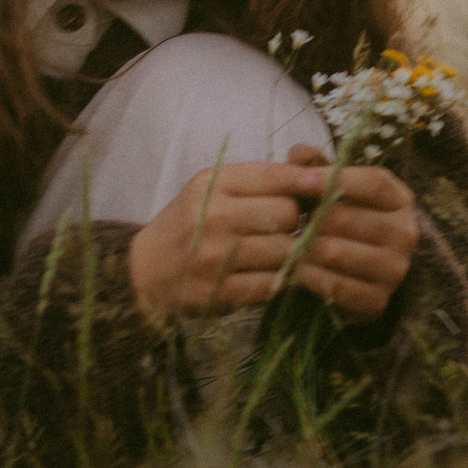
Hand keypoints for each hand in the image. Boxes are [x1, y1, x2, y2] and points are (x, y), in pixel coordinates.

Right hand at [128, 159, 328, 326]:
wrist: (145, 272)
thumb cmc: (190, 226)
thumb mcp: (212, 190)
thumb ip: (259, 181)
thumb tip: (317, 176)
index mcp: (212, 183)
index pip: (276, 176)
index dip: (307, 182)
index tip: (322, 189)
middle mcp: (212, 216)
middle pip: (287, 213)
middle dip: (293, 222)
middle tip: (282, 230)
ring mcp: (215, 256)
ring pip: (284, 250)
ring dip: (289, 254)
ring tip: (278, 253)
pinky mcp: (219, 291)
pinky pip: (272, 283)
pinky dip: (277, 281)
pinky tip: (267, 275)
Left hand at [278, 143, 417, 323]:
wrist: (350, 276)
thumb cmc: (339, 223)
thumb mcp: (332, 191)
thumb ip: (316, 167)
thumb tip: (297, 152)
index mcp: (400, 200)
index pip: (373, 183)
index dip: (333, 179)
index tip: (299, 180)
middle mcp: (405, 234)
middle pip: (348, 218)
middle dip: (310, 218)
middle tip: (282, 219)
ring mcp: (395, 270)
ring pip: (336, 252)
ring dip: (303, 248)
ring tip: (282, 243)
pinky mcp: (379, 301)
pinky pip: (334, 286)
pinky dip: (308, 277)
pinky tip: (292, 269)